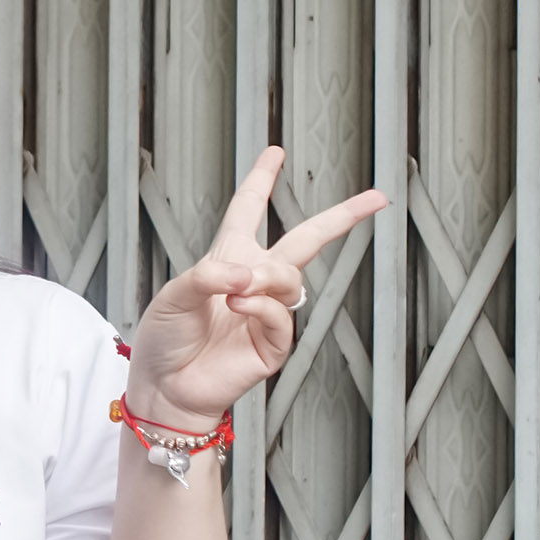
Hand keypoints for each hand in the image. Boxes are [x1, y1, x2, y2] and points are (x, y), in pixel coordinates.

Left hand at [124, 147, 385, 431]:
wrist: (164, 386)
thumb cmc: (164, 338)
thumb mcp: (174, 293)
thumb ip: (210, 274)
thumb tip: (249, 274)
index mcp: (227, 259)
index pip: (248, 211)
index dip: (261, 181)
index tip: (274, 153)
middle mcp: (253, 281)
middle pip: (306, 240)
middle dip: (342, 217)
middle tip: (376, 197)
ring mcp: (266, 312)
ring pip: (291, 279)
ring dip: (266, 279)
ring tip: (235, 293)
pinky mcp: (273, 344)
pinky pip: (282, 316)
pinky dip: (261, 307)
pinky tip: (240, 309)